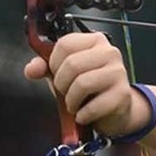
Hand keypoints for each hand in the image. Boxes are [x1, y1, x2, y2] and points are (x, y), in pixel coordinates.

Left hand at [24, 33, 149, 135]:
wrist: (116, 108)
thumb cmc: (90, 88)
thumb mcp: (64, 74)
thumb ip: (45, 68)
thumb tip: (32, 69)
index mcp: (94, 41)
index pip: (65, 44)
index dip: (53, 62)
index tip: (56, 73)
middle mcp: (109, 52)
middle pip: (72, 64)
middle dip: (61, 84)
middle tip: (65, 92)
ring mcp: (119, 72)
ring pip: (82, 84)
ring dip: (71, 101)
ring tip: (74, 104)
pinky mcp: (122, 94)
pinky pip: (93, 106)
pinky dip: (83, 115)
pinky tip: (83, 114)